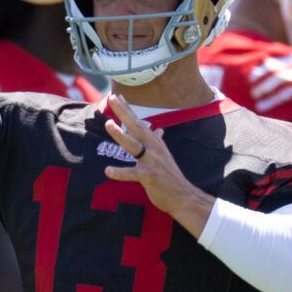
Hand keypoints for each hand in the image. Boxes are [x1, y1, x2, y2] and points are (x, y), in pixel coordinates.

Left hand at [99, 93, 211, 226]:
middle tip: (112, 98)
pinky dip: (120, 172)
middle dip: (124, 112)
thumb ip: (158, 142)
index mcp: (155, 143)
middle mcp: (153, 149)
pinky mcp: (149, 176)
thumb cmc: (171, 177)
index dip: (128, 109)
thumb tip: (158, 130)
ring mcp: (152, 162)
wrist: (183, 196)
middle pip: (136, 127)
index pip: (139, 122)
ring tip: (108, 124)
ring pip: (134, 146)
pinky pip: (132, 174)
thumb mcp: (165, 156)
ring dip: (121, 135)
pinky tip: (108, 171)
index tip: (117, 96)